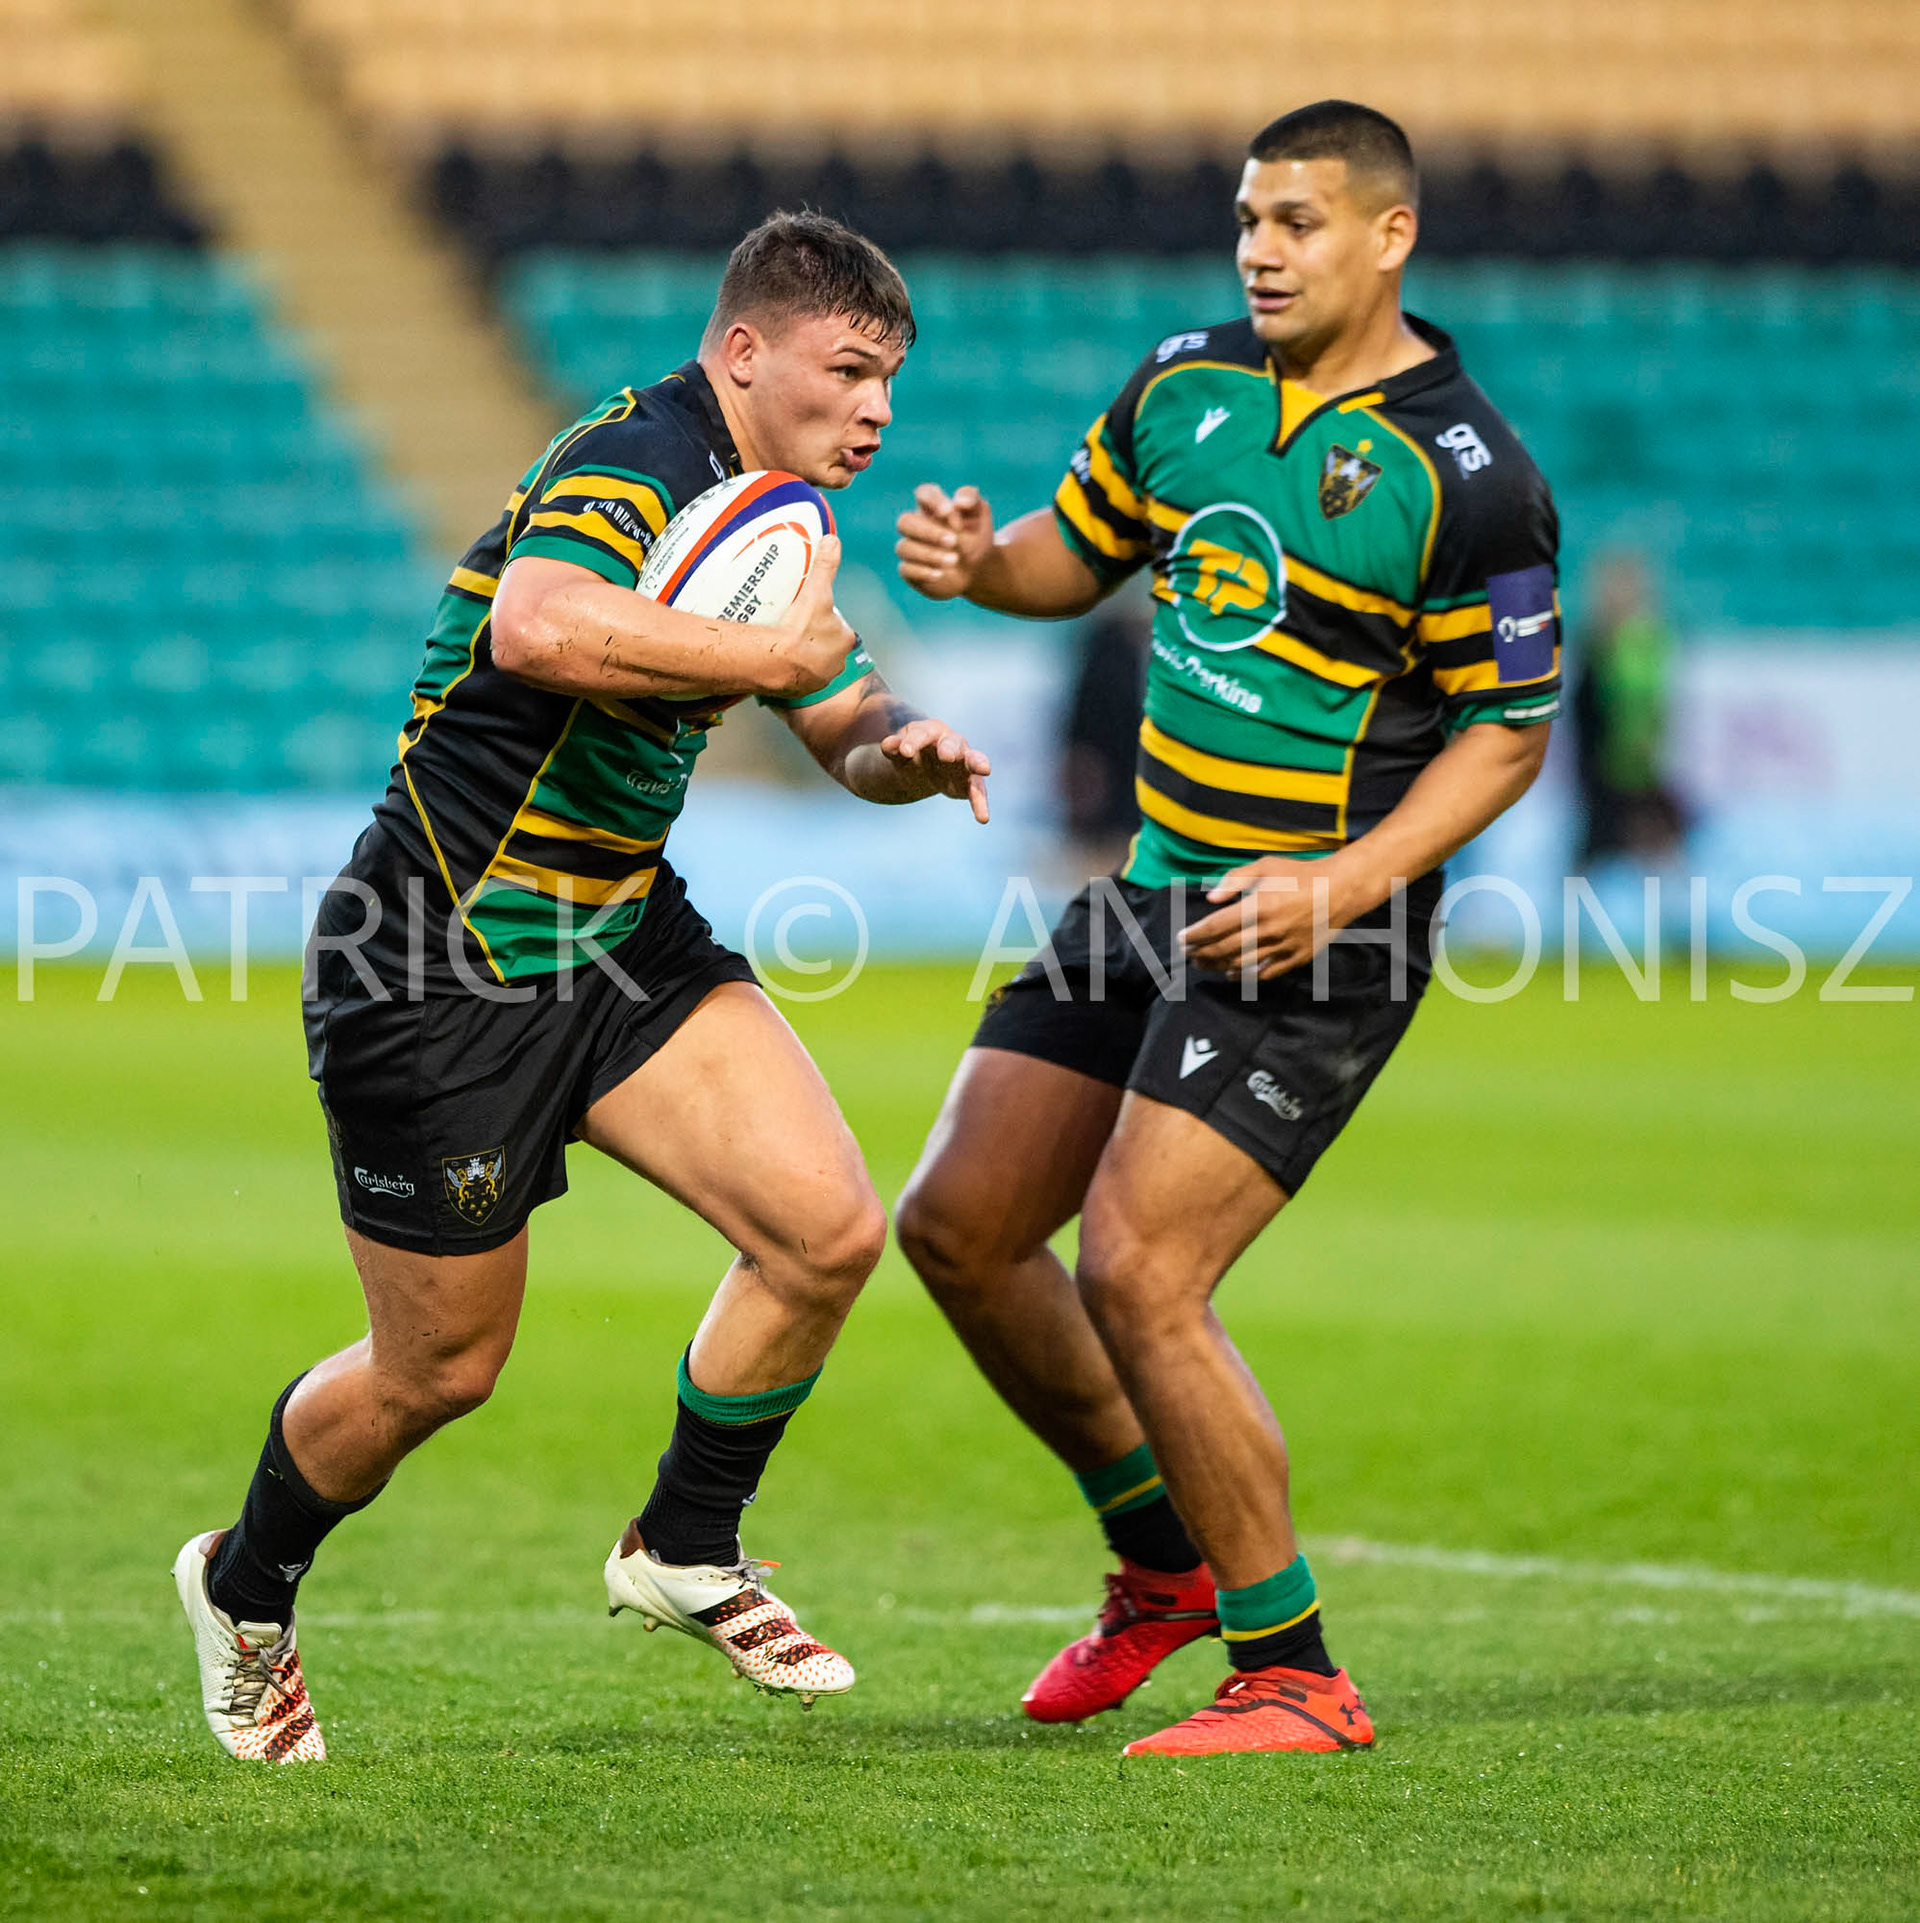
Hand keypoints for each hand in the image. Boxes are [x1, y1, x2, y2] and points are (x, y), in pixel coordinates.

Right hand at [766, 535, 858, 694]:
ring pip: (812, 664)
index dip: (823, 618)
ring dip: (801, 656)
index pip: (837, 626)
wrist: (780, 662)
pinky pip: (797, 679)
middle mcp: (837, 664)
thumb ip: (825, 566)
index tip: (807, 613)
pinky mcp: (801, 692)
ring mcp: (819, 680)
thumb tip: (833, 539)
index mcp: (844, 640)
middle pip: (825, 646)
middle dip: (813, 639)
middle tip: (791, 627)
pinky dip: (789, 671)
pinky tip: (777, 661)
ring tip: (782, 645)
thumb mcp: (816, 591)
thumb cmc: (802, 626)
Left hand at [878, 715, 991, 822]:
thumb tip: (887, 745)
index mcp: (931, 730)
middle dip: (950, 749)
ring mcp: (964, 761)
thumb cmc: (911, 753)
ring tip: (985, 769)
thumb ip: (894, 748)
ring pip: (973, 760)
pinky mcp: (971, 781)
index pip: (922, 733)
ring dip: (978, 764)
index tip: (905, 752)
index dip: (913, 742)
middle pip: (953, 743)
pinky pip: (978, 791)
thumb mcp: (899, 750)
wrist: (922, 768)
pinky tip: (983, 818)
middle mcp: (952, 742)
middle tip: (947, 756)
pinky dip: (980, 803)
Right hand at [895, 484, 995, 601]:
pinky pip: (905, 569)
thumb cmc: (975, 536)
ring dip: (928, 554)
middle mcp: (916, 526)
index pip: (923, 493)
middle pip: (905, 522)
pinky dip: (922, 571)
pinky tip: (940, 574)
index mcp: (932, 507)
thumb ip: (971, 499)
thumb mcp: (980, 514)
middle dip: (928, 532)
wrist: (977, 569)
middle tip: (953, 540)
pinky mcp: (909, 570)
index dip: (932, 500)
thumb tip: (959, 501)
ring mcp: (910, 548)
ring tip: (954, 560)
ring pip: (904, 547)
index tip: (948, 511)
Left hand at [1177, 856, 1364, 978]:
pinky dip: (1245, 976)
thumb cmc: (1300, 874)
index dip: (1194, 935)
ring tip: (1202, 964)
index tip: (1181, 939)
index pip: (1215, 926)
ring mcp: (1283, 947)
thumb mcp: (1265, 866)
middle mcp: (1268, 930)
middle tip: (1187, 954)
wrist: (1340, 889)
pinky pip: (1265, 973)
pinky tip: (1232, 974)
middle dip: (1201, 953)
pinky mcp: (1296, 957)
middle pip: (1224, 948)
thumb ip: (1235, 880)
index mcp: (1258, 906)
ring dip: (1217, 965)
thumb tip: (1210, 898)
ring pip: (1241, 963)